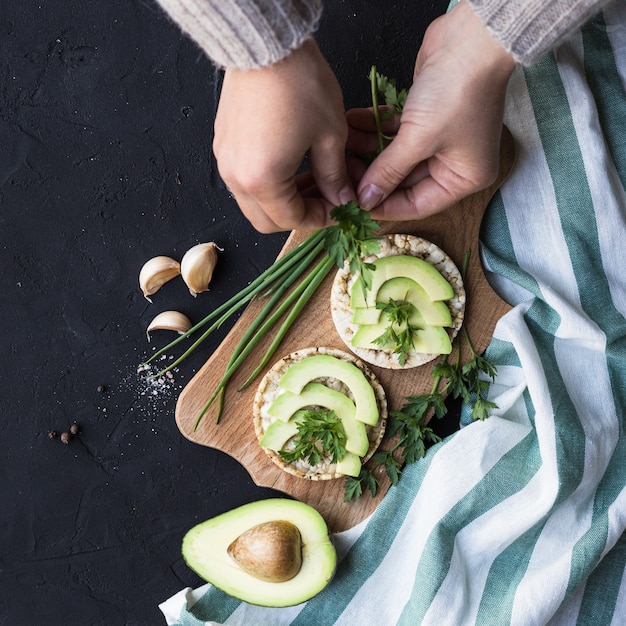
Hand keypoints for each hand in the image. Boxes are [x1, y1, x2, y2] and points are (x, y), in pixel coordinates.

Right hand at [213, 39, 353, 232]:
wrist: (267, 44)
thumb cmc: (299, 84)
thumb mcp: (329, 136)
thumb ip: (334, 176)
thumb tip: (342, 199)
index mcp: (262, 181)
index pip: (292, 220)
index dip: (320, 219)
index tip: (339, 209)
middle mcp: (236, 177)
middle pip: (266, 221)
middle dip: (297, 216)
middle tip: (324, 201)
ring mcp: (225, 160)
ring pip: (254, 202)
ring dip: (282, 201)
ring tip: (311, 181)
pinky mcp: (223, 144)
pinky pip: (244, 179)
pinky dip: (267, 183)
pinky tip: (290, 164)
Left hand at [348, 0, 515, 220]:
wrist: (471, 38)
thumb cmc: (456, 93)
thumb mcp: (419, 140)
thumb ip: (388, 171)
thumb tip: (366, 199)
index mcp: (463, 179)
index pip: (417, 205)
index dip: (384, 206)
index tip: (354, 203)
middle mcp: (453, 163)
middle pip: (403, 182)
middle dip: (372, 175)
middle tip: (342, 171)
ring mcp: (439, 139)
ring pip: (396, 156)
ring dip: (368, 148)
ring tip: (342, 144)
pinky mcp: (425, 117)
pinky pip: (395, 132)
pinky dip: (375, 128)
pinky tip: (353, 122)